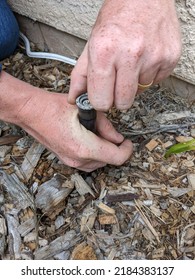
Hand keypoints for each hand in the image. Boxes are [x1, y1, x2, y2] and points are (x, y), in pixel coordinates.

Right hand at [17, 90, 132, 171]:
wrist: (30, 112)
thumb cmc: (53, 107)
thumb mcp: (86, 110)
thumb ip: (106, 126)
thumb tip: (117, 137)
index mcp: (84, 147)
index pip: (117, 157)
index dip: (127, 150)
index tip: (128, 142)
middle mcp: (78, 159)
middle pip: (108, 160)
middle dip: (114, 147)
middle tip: (110, 131)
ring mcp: (70, 162)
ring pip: (98, 163)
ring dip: (104, 151)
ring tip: (97, 133)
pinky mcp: (66, 160)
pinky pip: (88, 162)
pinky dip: (94, 152)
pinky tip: (89, 138)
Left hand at [68, 0, 181, 110]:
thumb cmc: (117, 17)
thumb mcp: (92, 43)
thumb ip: (81, 75)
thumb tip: (74, 98)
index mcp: (105, 52)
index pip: (101, 101)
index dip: (100, 101)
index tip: (101, 96)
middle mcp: (130, 55)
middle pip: (123, 103)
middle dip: (118, 96)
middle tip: (116, 80)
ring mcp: (153, 57)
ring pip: (140, 93)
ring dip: (134, 82)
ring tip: (132, 61)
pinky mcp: (170, 58)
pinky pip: (156, 82)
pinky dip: (148, 74)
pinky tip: (145, 58)